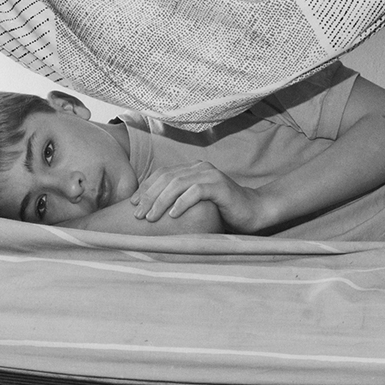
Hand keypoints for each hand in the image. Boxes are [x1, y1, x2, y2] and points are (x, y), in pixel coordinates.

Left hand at [130, 163, 268, 231]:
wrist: (252, 212)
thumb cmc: (221, 211)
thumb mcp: (194, 203)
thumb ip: (177, 199)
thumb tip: (148, 208)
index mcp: (192, 169)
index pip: (162, 174)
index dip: (146, 187)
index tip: (132, 204)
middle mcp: (200, 168)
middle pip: (167, 178)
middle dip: (149, 196)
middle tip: (137, 214)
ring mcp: (211, 175)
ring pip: (178, 184)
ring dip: (161, 201)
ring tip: (150, 217)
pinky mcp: (220, 187)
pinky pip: (197, 192)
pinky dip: (182, 203)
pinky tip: (173, 215)